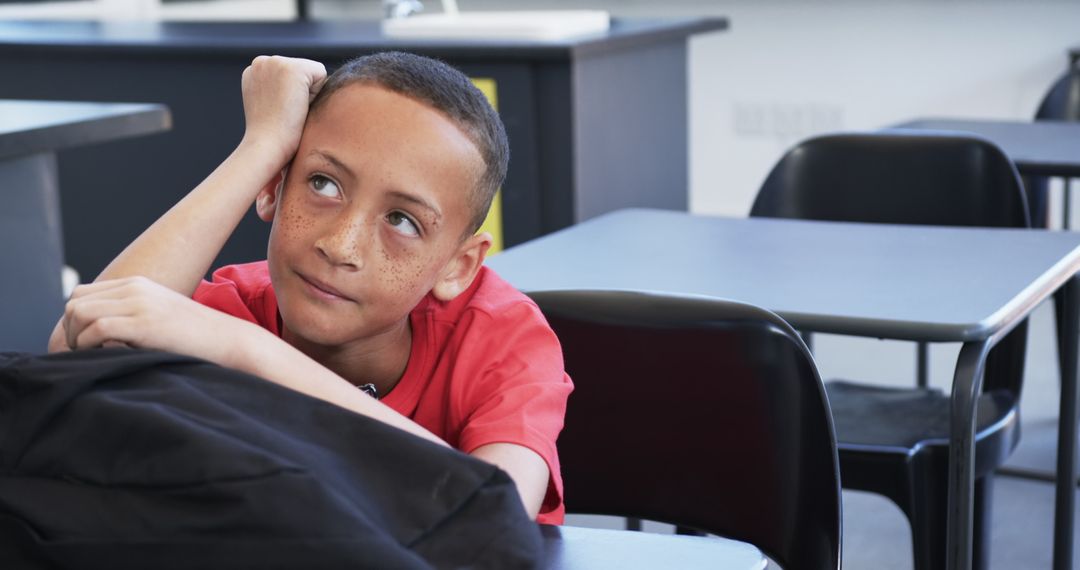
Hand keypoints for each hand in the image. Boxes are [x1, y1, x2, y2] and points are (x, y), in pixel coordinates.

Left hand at [61, 276, 240, 364]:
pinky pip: (96, 329)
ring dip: (76, 339)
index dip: (74, 321)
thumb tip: (99, 334)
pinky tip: (106, 357)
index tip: (85, 344)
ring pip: (79, 313)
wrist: (227, 340)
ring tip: (94, 356)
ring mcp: (139, 303)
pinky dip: (90, 346)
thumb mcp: (159, 317)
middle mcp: (134, 288)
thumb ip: (132, 315)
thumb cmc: (195, 338)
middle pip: (74, 302)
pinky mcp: (143, 323)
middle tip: (84, 353)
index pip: (81, 294)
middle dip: (70, 330)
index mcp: (136, 284)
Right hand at [240, 55, 326, 168]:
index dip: (292, 95)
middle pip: (303, 71)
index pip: (290, 74)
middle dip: (301, 92)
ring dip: (308, 93)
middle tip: (285, 112)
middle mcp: (261, 61)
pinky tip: (299, 105)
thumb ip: (280, 89)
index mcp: (254, 71)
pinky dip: (316, 92)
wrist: (267, 145)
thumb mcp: (270, 104)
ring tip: (291, 109)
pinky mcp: (292, 68)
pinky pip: (321, 73)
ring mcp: (275, 62)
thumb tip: (301, 88)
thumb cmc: (273, 135)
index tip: (279, 110)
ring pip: (312, 72)